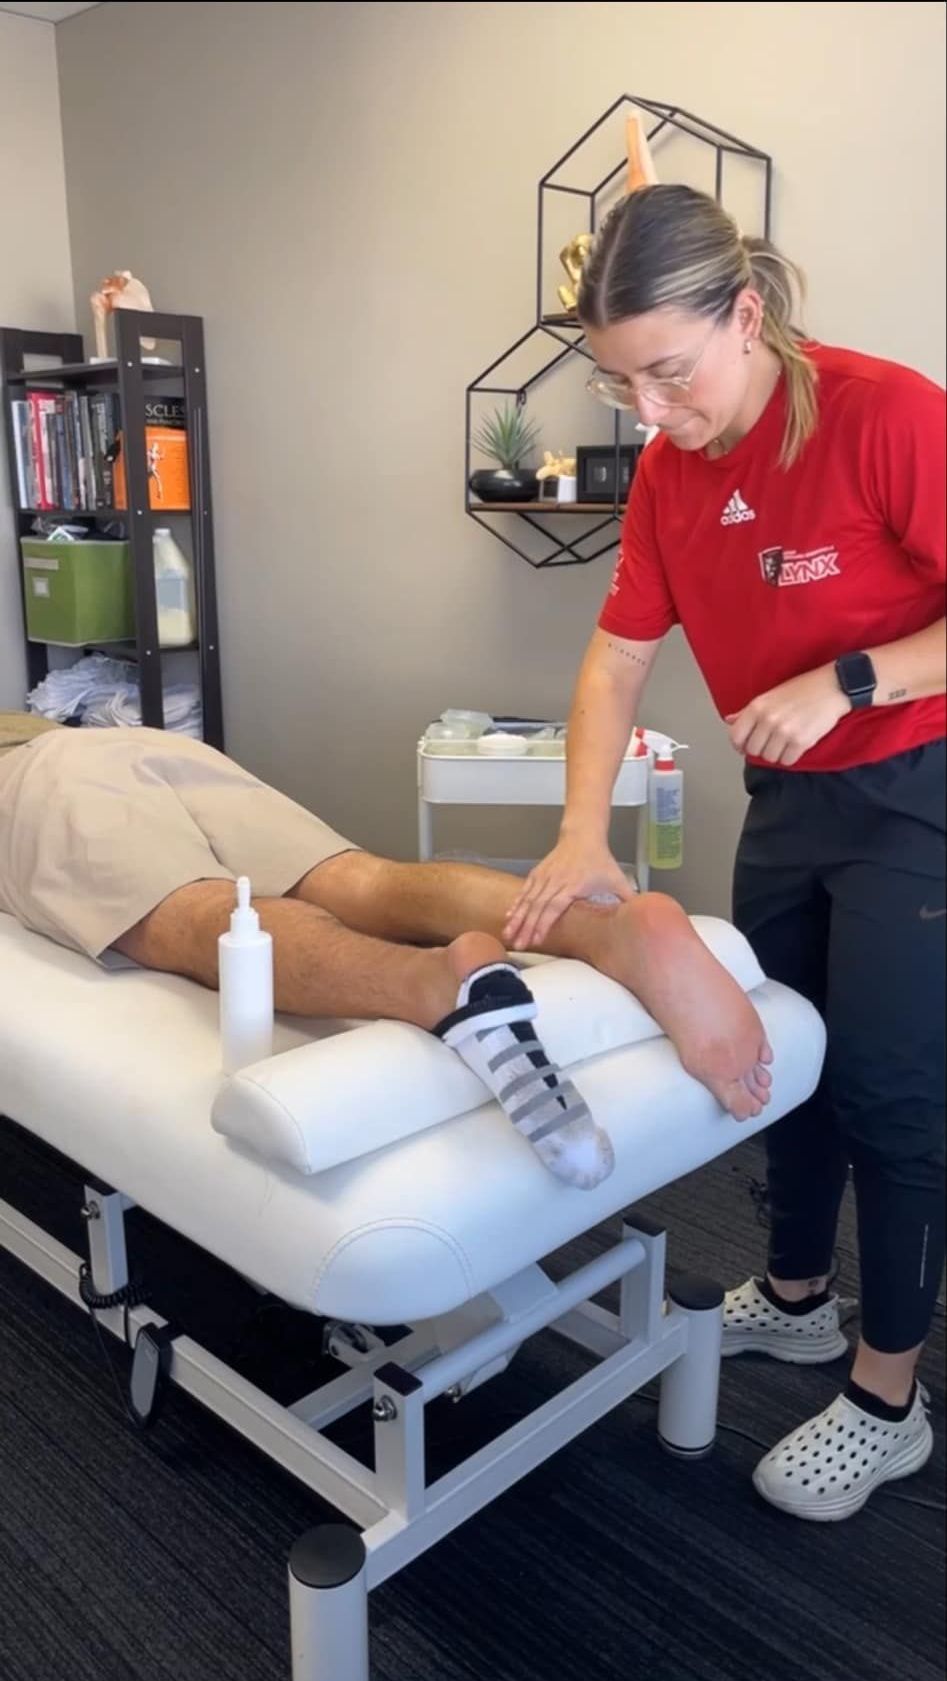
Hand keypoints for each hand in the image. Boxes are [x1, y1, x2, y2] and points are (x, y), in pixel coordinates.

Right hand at [503, 836, 636, 950]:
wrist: (582, 834)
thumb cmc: (600, 859)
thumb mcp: (616, 879)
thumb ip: (627, 899)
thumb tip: (641, 917)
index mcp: (573, 884)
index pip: (555, 906)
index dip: (545, 923)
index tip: (537, 939)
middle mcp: (555, 880)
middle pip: (537, 906)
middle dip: (526, 926)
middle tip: (518, 944)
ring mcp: (545, 876)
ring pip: (528, 899)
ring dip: (517, 918)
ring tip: (508, 934)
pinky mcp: (538, 873)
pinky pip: (525, 891)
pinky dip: (516, 903)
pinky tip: (509, 916)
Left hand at [726, 666, 849, 765]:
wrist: (832, 687)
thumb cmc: (803, 689)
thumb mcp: (771, 695)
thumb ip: (748, 711)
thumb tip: (730, 720)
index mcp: (758, 707)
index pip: (736, 736)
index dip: (739, 745)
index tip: (745, 746)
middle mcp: (768, 720)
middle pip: (753, 750)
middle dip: (760, 749)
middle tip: (770, 743)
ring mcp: (784, 732)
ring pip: (769, 758)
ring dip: (776, 754)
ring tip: (784, 743)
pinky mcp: (801, 741)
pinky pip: (787, 761)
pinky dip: (790, 757)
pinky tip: (795, 746)